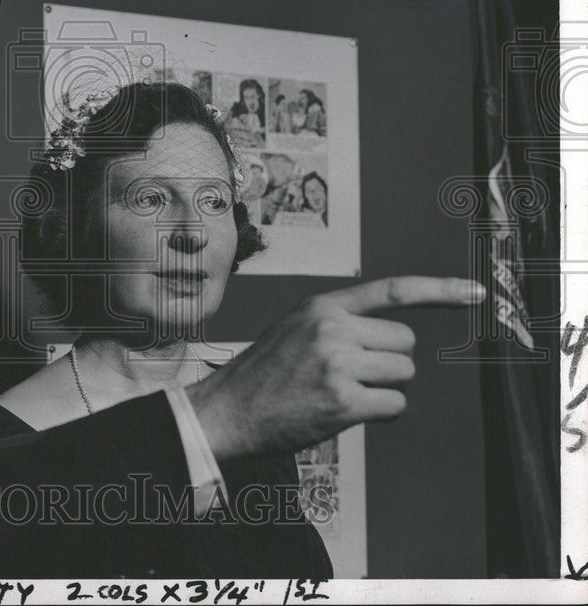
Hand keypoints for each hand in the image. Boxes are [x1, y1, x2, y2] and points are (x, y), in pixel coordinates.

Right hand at [187, 276, 485, 459]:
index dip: (440, 290)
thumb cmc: (264, 375)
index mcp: (322, 306)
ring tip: (341, 393)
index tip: (475, 294)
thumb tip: (395, 339)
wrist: (227, 410)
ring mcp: (338, 363)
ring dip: (384, 389)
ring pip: (403, 374)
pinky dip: (379, 412)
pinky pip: (394, 405)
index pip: (392, 290)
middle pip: (405, 343)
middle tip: (351, 375)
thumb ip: (339, 322)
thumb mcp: (295, 329)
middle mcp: (332, 327)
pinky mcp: (343, 401)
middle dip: (389, 362)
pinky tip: (343, 412)